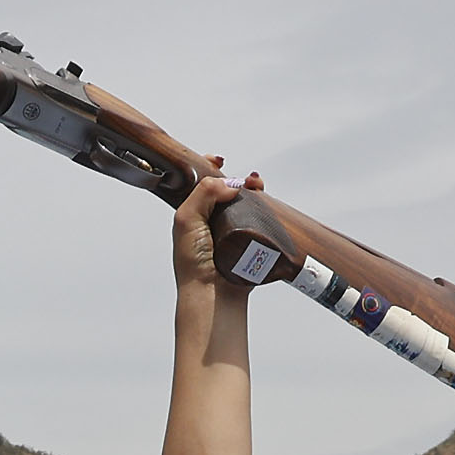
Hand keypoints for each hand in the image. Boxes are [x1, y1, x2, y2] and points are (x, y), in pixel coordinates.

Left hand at [170, 168, 265, 296]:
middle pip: (227, 190)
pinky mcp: (247, 243)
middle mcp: (211, 221)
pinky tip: (268, 203)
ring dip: (253, 192)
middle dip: (239, 179)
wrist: (213, 293)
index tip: (219, 160)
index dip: (209, 168)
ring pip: (245, 204)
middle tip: (249, 180)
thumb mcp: (187, 218)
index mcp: (193, 214)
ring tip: (259, 187)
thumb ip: (204, 192)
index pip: (201, 184)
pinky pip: (258, 221)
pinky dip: (264, 210)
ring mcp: (230, 232)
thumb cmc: (193, 263)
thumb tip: (230, 184)